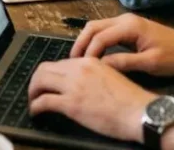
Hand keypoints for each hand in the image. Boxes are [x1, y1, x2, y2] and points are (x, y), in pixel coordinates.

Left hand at [29, 58, 156, 141]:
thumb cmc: (131, 100)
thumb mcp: (111, 77)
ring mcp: (73, 86)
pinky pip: (43, 101)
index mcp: (89, 62)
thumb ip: (93, 75)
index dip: (52, 74)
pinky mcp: (71, 104)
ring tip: (33, 101)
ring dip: (32, 91)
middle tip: (35, 91)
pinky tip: (36, 112)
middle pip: (45, 69)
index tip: (50, 84)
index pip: (60, 63)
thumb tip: (80, 84)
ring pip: (40, 81)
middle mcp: (78, 69)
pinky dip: (35, 106)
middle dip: (36, 80)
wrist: (140, 112)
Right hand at [71, 13, 173, 77]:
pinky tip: (93, 55)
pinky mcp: (127, 27)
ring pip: (96, 27)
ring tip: (80, 60)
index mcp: (129, 26)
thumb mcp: (150, 63)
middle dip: (81, 44)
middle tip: (73, 63)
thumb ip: (125, 63)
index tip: (83, 69)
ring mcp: (125, 21)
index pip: (100, 37)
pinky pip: (104, 31)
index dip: (89, 53)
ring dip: (86, 41)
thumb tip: (101, 66)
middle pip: (93, 27)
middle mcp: (124, 19)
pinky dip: (95, 41)